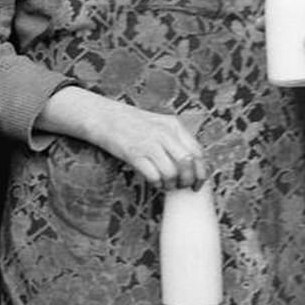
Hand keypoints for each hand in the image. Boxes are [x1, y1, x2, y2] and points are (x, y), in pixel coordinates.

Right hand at [37, 87, 207, 189]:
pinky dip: (157, 184)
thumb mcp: (159, 124)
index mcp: (174, 125)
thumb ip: (174, 139)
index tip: (199, 183)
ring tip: (167, 186)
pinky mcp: (134, 154)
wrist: (103, 117)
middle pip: (188, 163)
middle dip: (188, 180)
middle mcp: (164, 134)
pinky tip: (154, 183)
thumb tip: (189, 164)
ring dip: (171, 184)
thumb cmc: (132, 123)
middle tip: (183, 187)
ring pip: (172, 172)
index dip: (201, 171)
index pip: (197, 151)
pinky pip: (154, 176)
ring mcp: (149, 143)